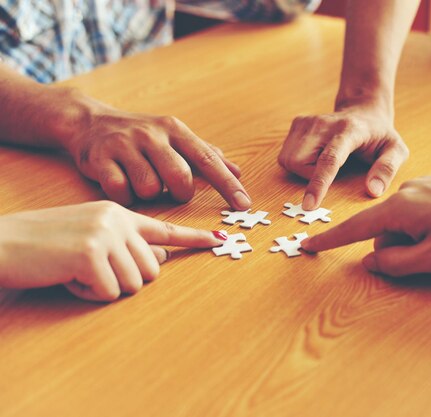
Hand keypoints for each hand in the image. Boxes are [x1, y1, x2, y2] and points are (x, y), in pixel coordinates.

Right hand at [0, 201, 225, 301]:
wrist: (3, 242)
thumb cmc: (45, 243)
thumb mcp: (91, 236)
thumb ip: (127, 244)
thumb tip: (162, 258)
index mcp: (119, 213)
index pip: (164, 228)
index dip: (194, 238)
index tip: (219, 239)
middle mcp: (118, 219)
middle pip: (152, 269)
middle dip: (126, 279)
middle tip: (92, 269)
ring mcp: (106, 234)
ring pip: (134, 283)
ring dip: (106, 287)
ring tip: (77, 271)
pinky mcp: (91, 254)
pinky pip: (109, 293)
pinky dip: (89, 294)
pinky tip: (68, 277)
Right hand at [59, 93, 250, 208]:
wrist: (88, 121)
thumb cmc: (141, 136)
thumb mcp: (174, 137)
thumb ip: (206, 155)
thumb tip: (238, 171)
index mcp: (175, 130)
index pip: (208, 160)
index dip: (228, 185)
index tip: (244, 205)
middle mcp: (152, 135)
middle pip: (180, 178)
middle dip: (180, 193)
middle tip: (172, 191)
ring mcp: (125, 145)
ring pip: (150, 188)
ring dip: (150, 195)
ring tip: (142, 182)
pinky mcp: (100, 158)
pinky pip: (121, 191)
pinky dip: (126, 196)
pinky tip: (122, 185)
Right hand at [278, 104, 408, 209]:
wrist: (363, 109)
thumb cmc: (379, 135)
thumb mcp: (396, 150)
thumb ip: (387, 169)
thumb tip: (373, 191)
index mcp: (349, 131)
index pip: (329, 159)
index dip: (318, 183)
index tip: (309, 205)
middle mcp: (324, 123)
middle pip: (300, 162)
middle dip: (310, 176)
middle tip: (332, 171)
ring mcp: (308, 121)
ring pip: (289, 160)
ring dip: (304, 169)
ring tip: (324, 162)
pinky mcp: (297, 123)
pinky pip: (287, 155)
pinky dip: (298, 161)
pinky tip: (316, 154)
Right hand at [302, 176, 430, 276]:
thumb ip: (395, 262)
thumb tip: (371, 259)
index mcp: (400, 208)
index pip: (355, 228)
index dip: (330, 240)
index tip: (308, 245)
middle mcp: (406, 191)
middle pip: (384, 230)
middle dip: (399, 249)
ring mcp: (423, 187)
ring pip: (403, 223)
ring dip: (416, 240)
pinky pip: (419, 213)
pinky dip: (428, 228)